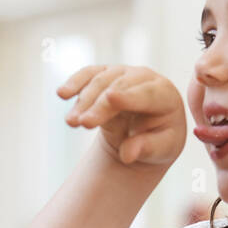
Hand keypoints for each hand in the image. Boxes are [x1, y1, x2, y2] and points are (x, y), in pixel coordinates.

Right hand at [60, 65, 186, 165]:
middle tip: (82, 124)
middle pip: (119, 87)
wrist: (145, 131)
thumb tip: (128, 154)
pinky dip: (75, 82)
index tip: (110, 98)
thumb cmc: (158, 140)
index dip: (129, 96)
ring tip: (71, 122)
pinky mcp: (106, 75)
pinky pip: (89, 74)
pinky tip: (62, 93)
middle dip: (99, 104)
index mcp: (166, 95)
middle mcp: (145, 78)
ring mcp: (124, 73)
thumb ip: (146, 149)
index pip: (147, 94)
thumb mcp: (160, 150)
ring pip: (101, 80)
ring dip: (84, 100)